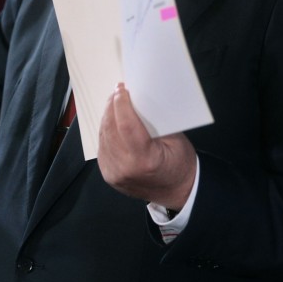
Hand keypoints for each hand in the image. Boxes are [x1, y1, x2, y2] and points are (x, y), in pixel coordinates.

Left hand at [97, 83, 197, 210]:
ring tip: (114, 103)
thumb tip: (137, 100)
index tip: (121, 89)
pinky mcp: (108, 174)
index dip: (121, 104)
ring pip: (104, 136)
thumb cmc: (179, 164)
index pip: (126, 125)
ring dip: (107, 117)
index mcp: (145, 160)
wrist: (175, 192)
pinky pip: (103, 146)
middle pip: (111, 128)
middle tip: (117, 92)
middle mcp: (125, 168)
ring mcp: (114, 173)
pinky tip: (112, 121)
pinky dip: (106, 131)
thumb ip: (154, 121)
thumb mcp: (175, 140)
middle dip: (112, 106)